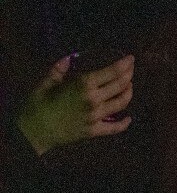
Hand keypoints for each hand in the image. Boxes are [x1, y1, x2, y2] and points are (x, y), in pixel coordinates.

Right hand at [17, 55, 133, 155]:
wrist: (30, 133)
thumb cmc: (35, 106)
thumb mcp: (44, 84)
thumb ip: (58, 70)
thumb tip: (68, 58)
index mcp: (83, 85)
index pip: (112, 71)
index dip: (124, 64)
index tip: (131, 58)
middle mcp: (94, 99)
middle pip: (120, 85)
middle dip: (129, 75)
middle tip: (130, 69)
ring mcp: (95, 116)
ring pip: (121, 103)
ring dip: (128, 93)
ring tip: (129, 87)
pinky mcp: (93, 131)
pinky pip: (114, 128)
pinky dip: (123, 124)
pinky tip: (128, 119)